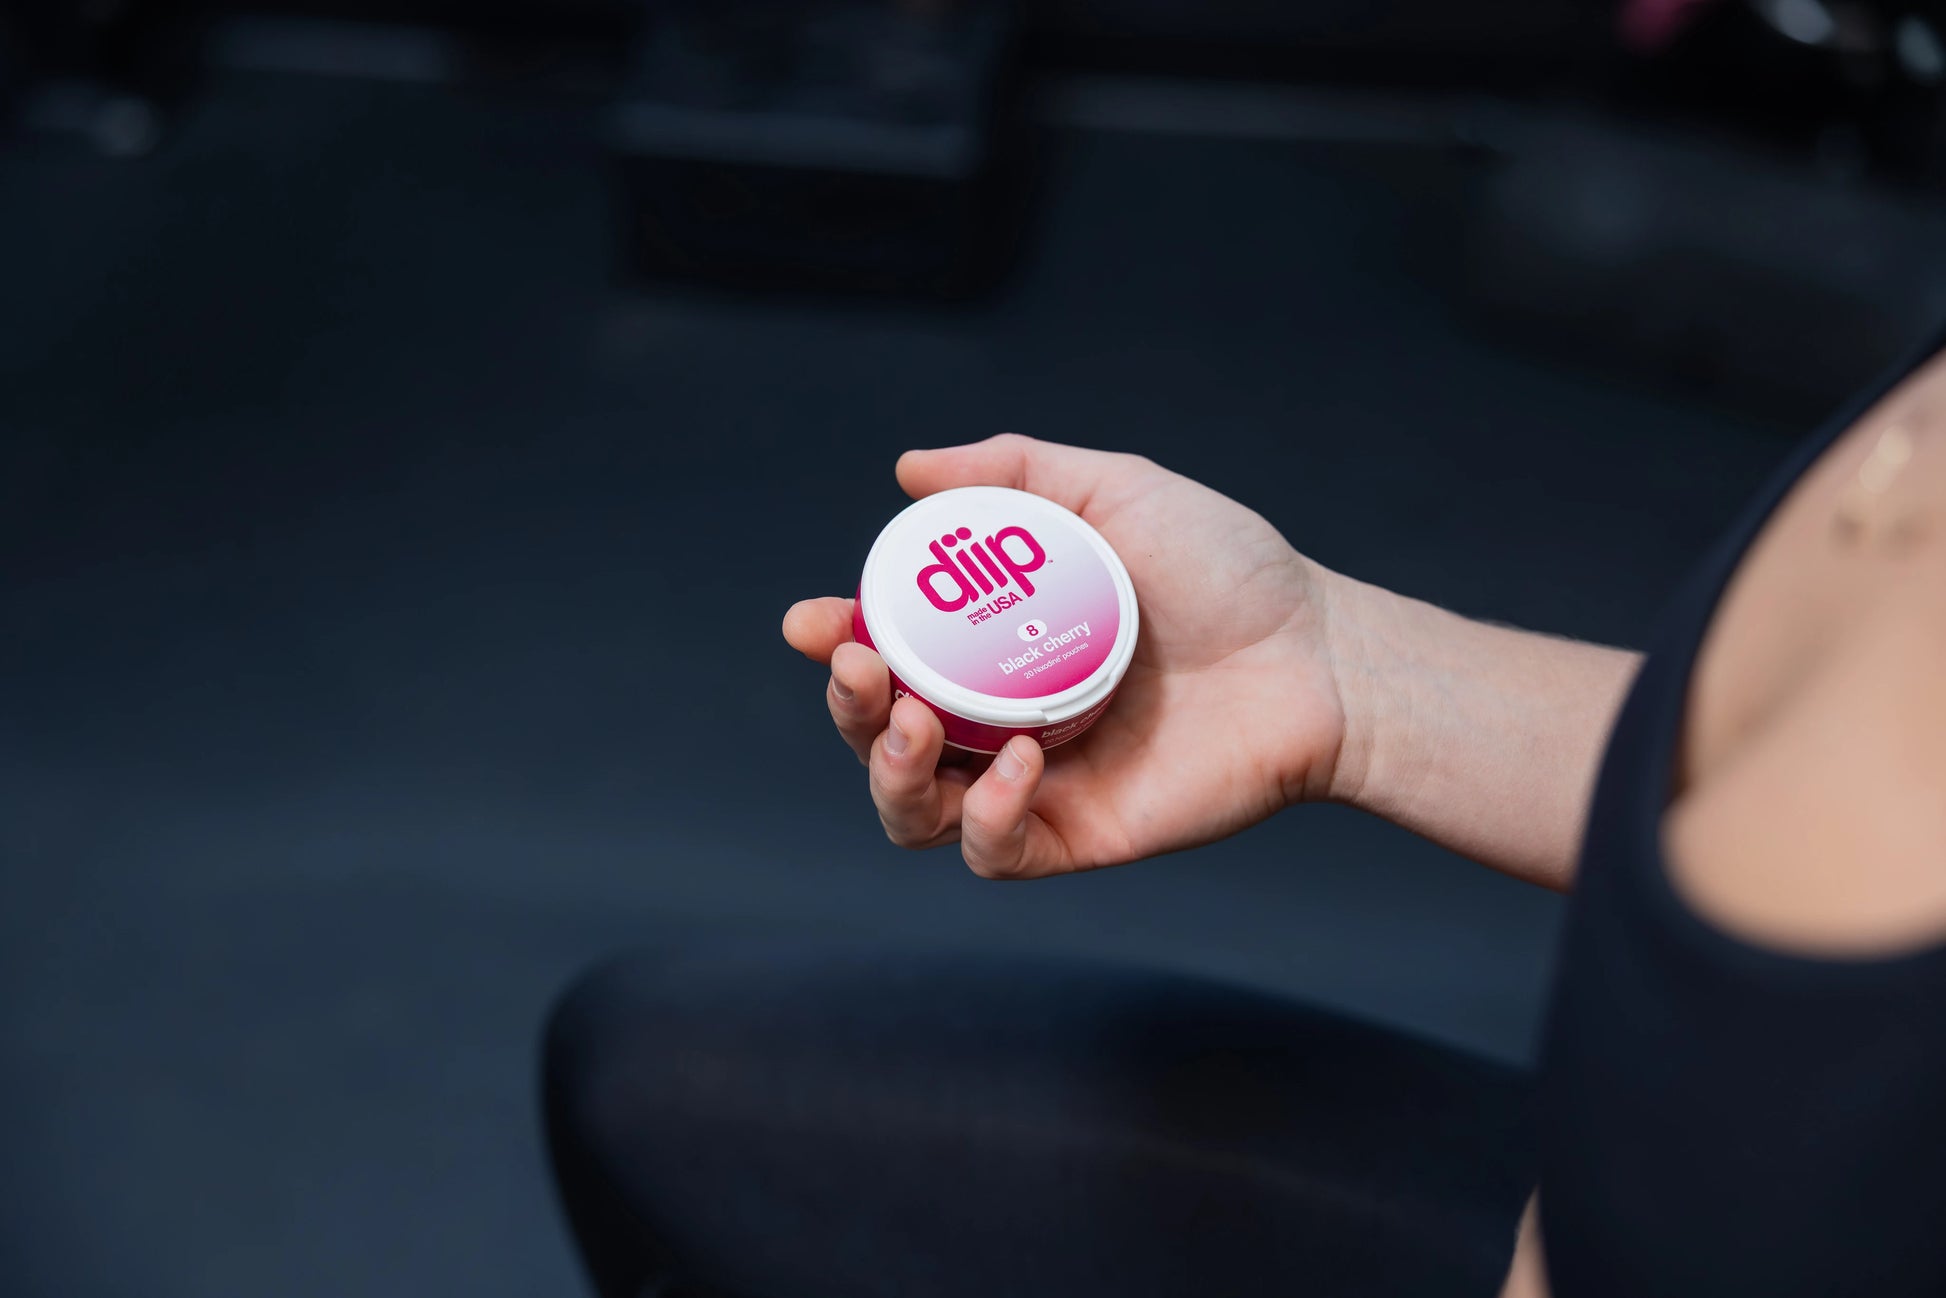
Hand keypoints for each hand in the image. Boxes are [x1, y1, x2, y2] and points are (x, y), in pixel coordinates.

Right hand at [783, 434, 1348, 878]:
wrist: (1319, 658)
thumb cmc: (1229, 571)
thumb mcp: (1115, 492)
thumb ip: (1015, 473)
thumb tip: (908, 468)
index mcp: (999, 644)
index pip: (891, 653)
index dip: (836, 642)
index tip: (814, 619)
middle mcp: (1004, 716)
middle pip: (882, 738)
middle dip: (846, 710)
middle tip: (859, 670)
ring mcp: (1037, 783)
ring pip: (915, 811)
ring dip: (887, 773)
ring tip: (908, 723)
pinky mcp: (1078, 836)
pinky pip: (995, 853)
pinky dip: (983, 817)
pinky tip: (1014, 767)